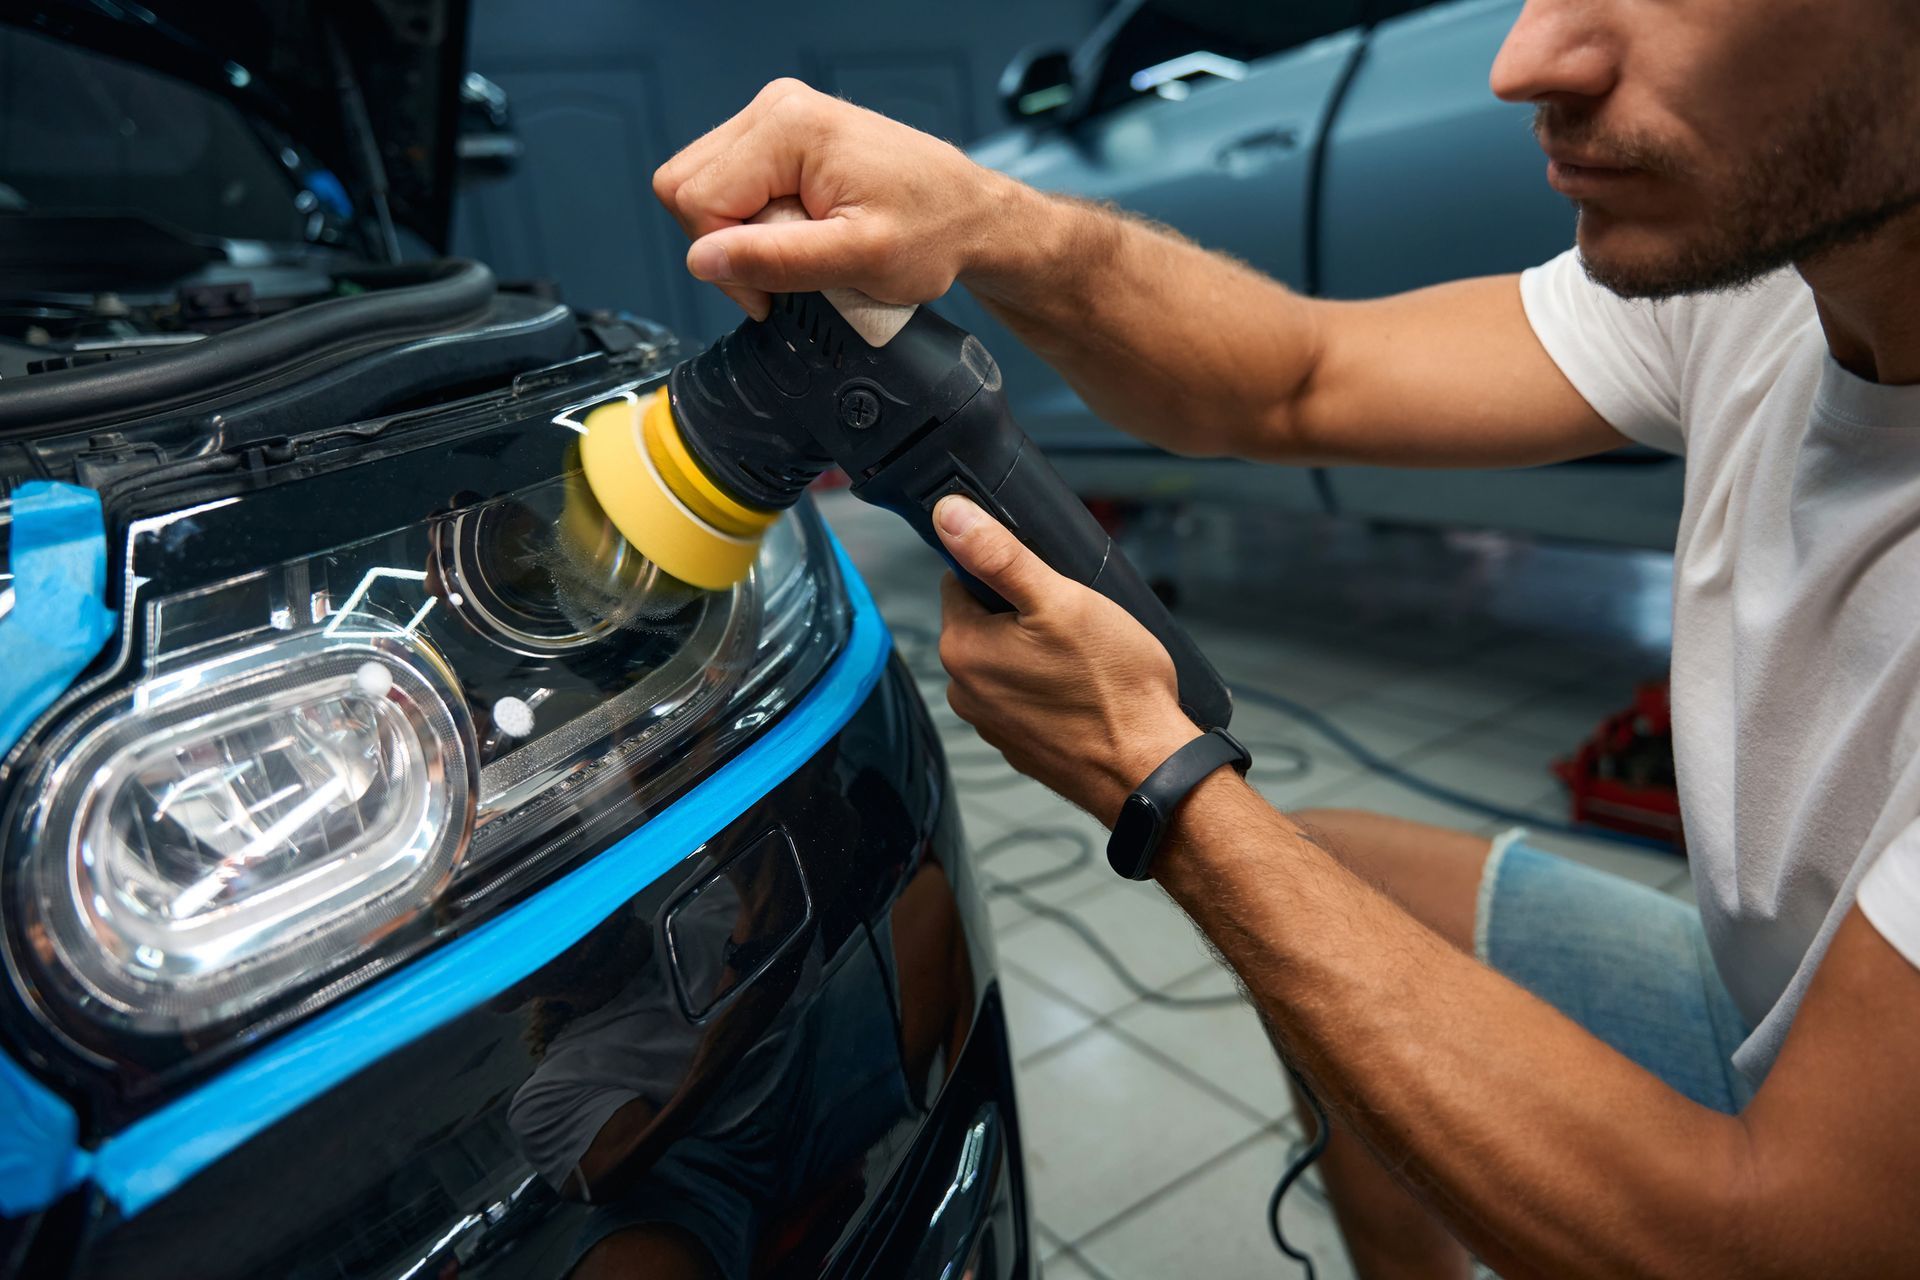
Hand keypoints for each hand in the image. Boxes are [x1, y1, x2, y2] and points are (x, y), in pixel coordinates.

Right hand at [652, 79, 1031, 318]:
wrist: (971, 215)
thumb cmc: (933, 231)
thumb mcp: (858, 259)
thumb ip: (777, 259)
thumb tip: (703, 260)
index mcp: (788, 126)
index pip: (695, 198)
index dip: (724, 260)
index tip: (771, 293)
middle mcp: (776, 108)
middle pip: (686, 186)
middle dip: (725, 244)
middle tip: (786, 271)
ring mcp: (778, 118)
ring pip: (702, 187)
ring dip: (740, 235)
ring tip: (802, 249)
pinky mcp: (784, 137)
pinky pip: (731, 185)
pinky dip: (755, 222)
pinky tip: (801, 233)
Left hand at [933, 496, 1198, 824]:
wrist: (1148, 768)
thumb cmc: (1113, 687)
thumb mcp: (1061, 600)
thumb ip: (999, 555)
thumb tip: (950, 516)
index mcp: (962, 649)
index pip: (960, 582)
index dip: (1004, 575)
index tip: (1044, 589)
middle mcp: (964, 690)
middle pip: (983, 622)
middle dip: (1022, 614)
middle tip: (1073, 624)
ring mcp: (990, 723)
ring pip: (1006, 660)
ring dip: (1036, 652)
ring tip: (1084, 660)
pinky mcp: (1018, 744)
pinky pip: (1024, 697)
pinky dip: (1048, 689)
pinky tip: (1084, 691)